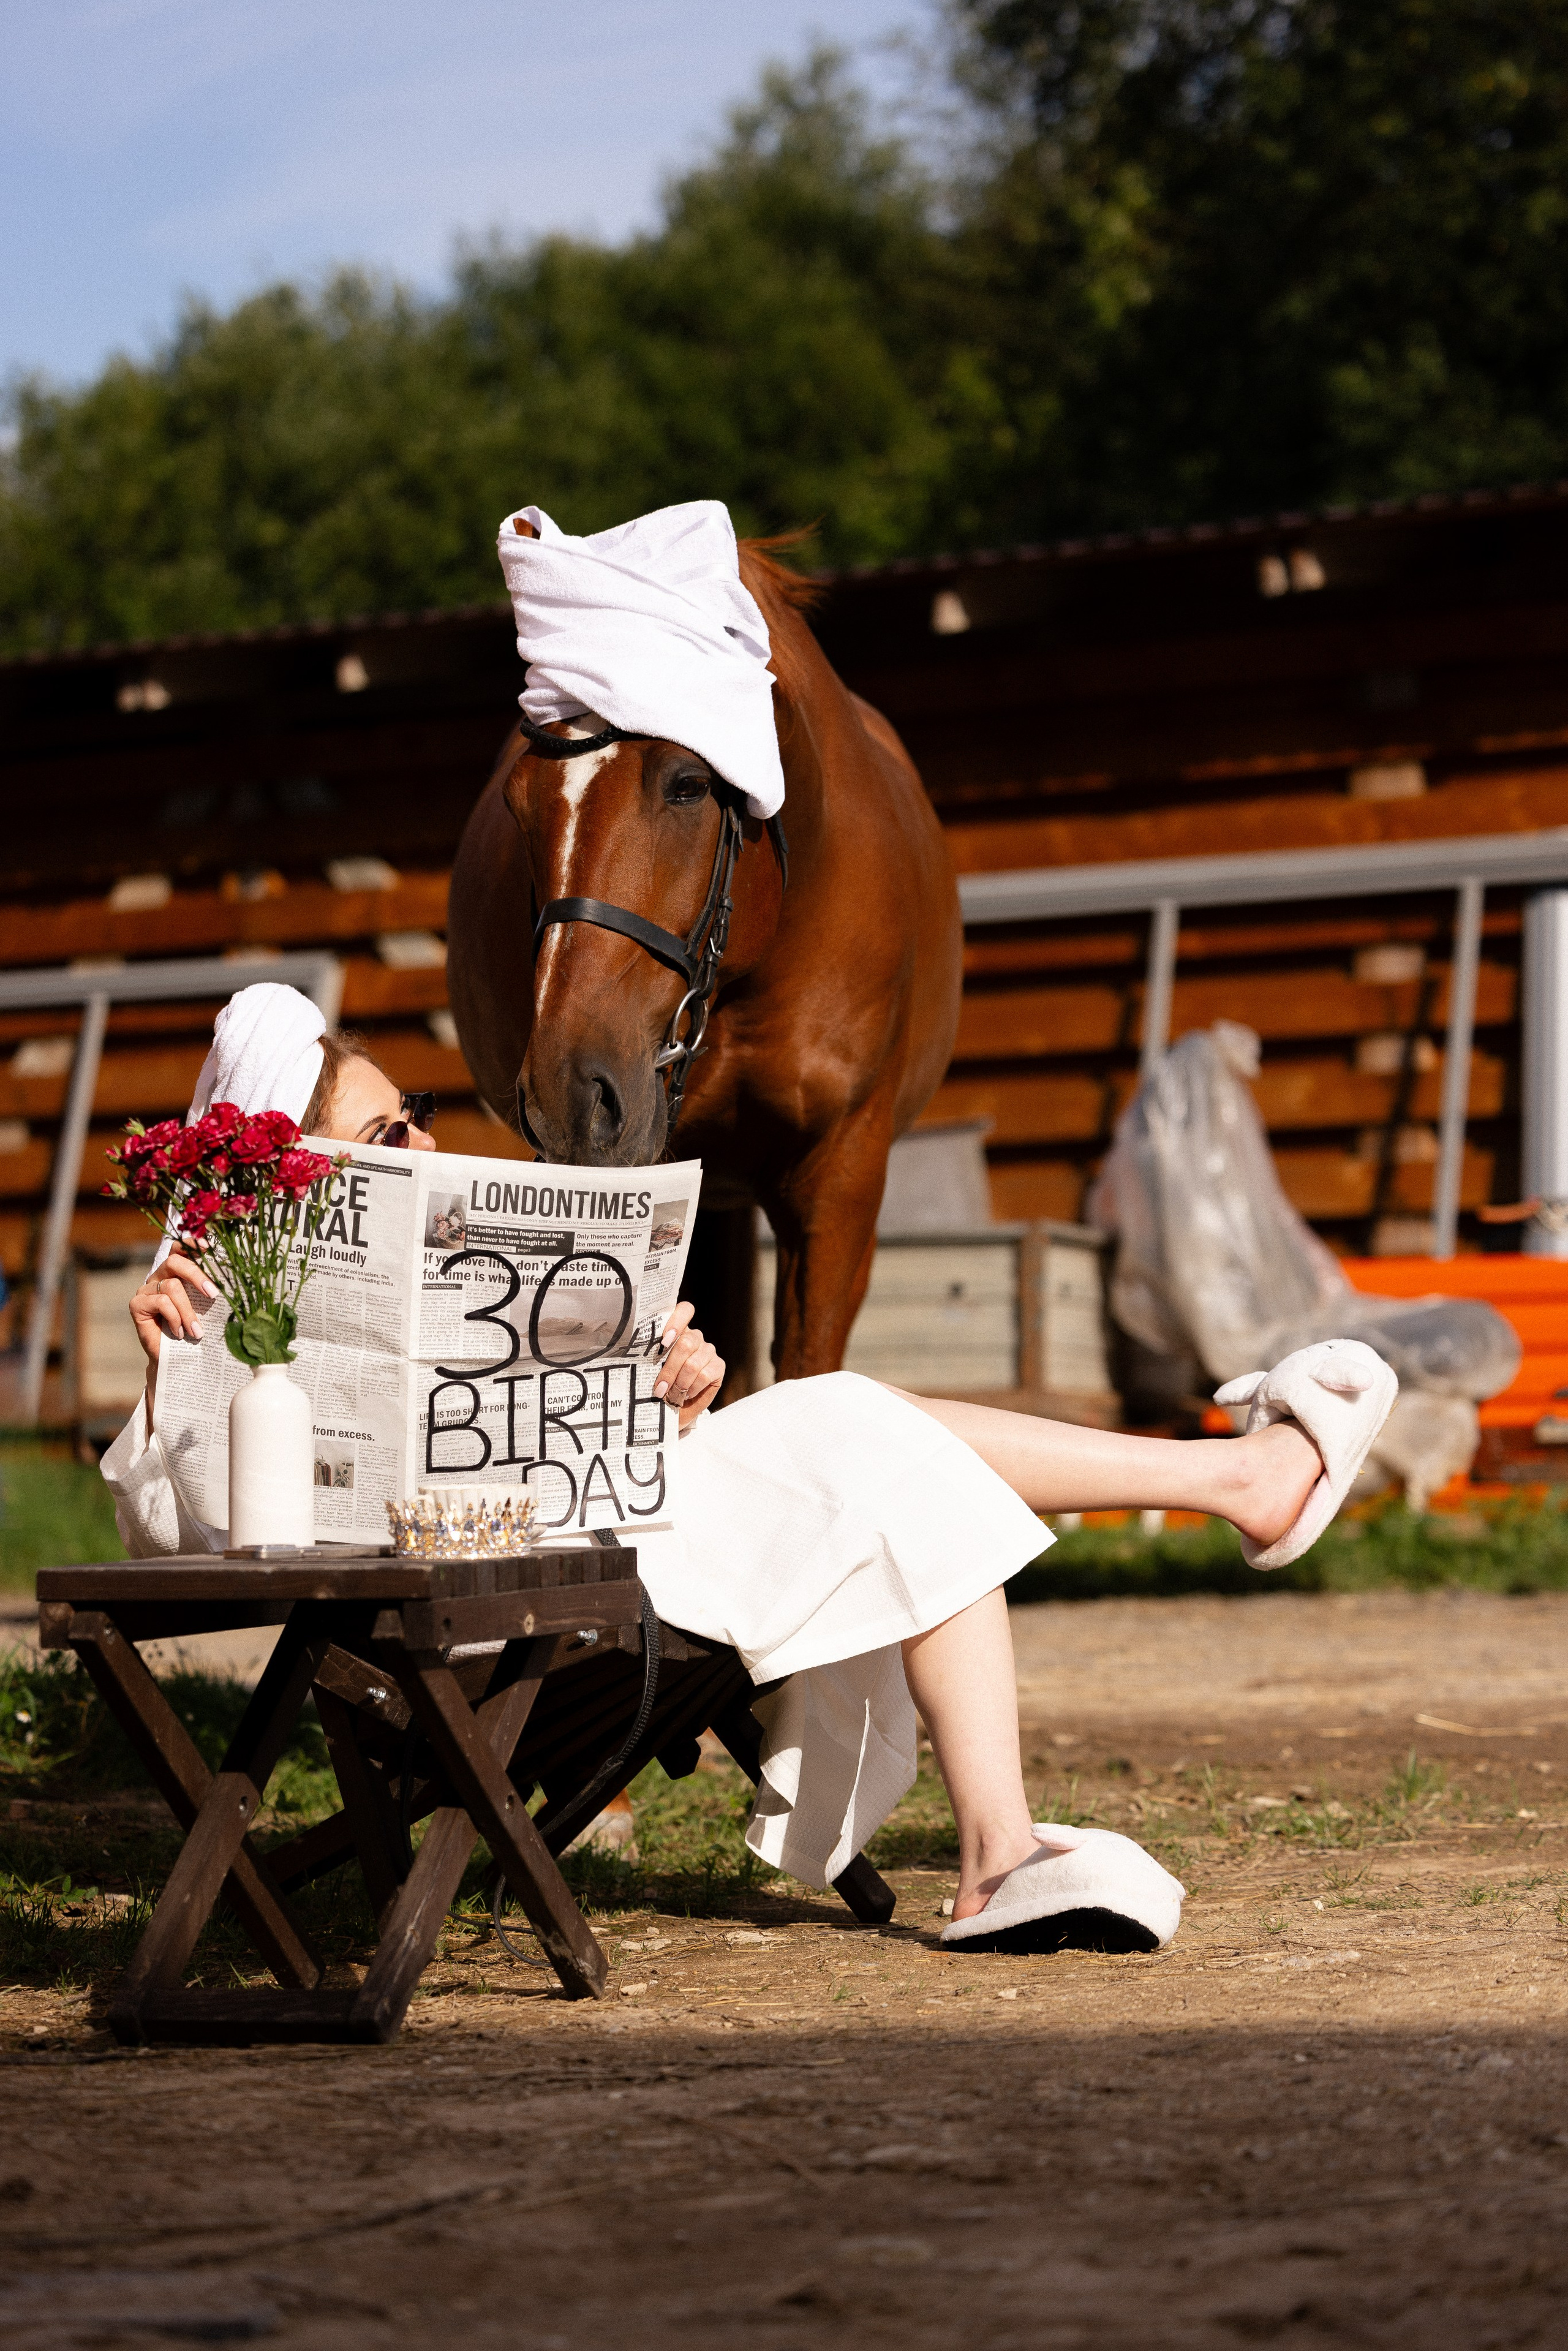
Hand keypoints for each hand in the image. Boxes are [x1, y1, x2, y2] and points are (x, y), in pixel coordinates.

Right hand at [129, 1251, 217, 1367]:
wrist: (173, 1357)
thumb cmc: (191, 1329)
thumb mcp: (203, 1307)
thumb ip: (207, 1290)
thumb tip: (229, 1279)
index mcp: (174, 1273)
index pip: (179, 1249)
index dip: (191, 1245)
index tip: (209, 1248)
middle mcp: (158, 1277)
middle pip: (174, 1262)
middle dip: (197, 1275)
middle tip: (214, 1294)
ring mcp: (145, 1290)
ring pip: (172, 1287)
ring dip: (188, 1311)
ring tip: (197, 1331)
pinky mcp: (137, 1304)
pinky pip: (161, 1302)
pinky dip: (175, 1318)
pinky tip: (178, 1333)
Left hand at [655, 1300, 725, 1430]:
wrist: (676, 1408)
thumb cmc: (662, 1386)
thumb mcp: (652, 1370)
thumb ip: (650, 1358)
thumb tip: (634, 1356)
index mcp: (678, 1331)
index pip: (685, 1310)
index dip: (677, 1321)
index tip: (664, 1342)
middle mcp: (696, 1337)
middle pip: (686, 1343)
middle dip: (670, 1369)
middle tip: (659, 1388)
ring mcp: (708, 1351)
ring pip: (692, 1364)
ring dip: (679, 1384)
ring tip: (671, 1395)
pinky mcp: (719, 1366)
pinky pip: (704, 1375)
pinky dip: (691, 1388)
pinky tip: (686, 1394)